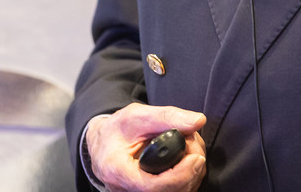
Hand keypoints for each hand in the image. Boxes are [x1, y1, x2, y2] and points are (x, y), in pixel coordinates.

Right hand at [86, 103, 206, 191]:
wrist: (103, 145)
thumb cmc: (116, 131)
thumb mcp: (137, 115)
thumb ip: (167, 117)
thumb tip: (197, 121)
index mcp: (118, 171)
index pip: (153, 185)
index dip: (180, 175)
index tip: (196, 158)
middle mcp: (126, 190)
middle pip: (169, 191)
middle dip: (190, 169)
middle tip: (194, 143)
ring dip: (191, 174)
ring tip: (189, 148)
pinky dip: (185, 179)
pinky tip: (185, 162)